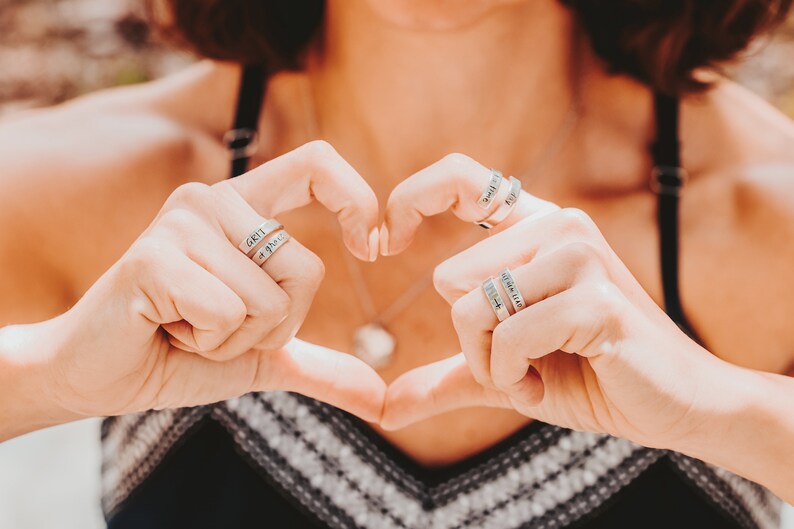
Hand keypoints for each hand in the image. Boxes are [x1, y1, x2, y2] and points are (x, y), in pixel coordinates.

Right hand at [40, 141, 384, 421]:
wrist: (98, 376)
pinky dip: (207, 343)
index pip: (316, 165)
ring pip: (269, 300)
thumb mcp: (261, 356)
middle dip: (273, 326)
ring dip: (235, 339)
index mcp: (242, 208)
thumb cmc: (177, 353)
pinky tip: (166, 329)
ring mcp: (181, 224)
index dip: (357, 199)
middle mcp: (213, 200)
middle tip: (214, 324)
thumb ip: (320, 366)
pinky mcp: (154, 258)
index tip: (373, 245)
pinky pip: (228, 315)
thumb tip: (381, 400)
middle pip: (307, 270)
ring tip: (185, 325)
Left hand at [380, 153, 720, 448]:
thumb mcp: (505, 371)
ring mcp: (580, 256)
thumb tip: (382, 408)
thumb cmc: (588, 377)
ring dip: (492, 365)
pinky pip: (508, 339)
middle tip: (520, 362)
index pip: (461, 177)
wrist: (672, 406)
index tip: (383, 243)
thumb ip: (447, 377)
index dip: (411, 198)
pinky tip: (549, 387)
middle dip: (473, 342)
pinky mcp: (596, 298)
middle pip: (449, 280)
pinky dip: (514, 380)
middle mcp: (558, 226)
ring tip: (537, 374)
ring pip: (472, 310)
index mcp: (536, 227)